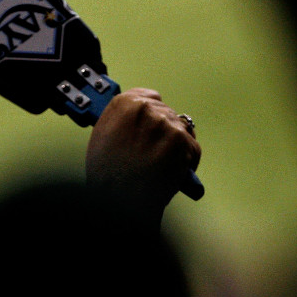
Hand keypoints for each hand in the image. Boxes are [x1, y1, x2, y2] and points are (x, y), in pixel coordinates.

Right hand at [86, 88, 200, 223]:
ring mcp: (166, 123)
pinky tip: (173, 173)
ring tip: (163, 166)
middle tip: (155, 154)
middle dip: (165, 133)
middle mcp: (146, 108)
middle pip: (168, 114)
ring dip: (177, 146)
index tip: (154, 127)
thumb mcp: (103, 136)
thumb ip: (122, 119)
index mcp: (124, 104)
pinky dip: (187, 161)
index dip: (154, 114)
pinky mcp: (181, 141)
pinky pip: (192, 148)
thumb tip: (140, 119)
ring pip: (182, 130)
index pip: (151, 96)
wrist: (119, 199)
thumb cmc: (106, 174)